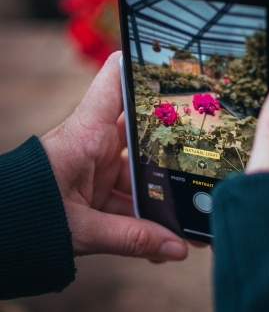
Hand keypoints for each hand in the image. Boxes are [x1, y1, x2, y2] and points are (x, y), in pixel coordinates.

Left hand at [41, 51, 187, 261]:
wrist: (0, 231)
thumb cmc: (27, 213)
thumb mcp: (82, 229)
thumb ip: (131, 238)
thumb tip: (177, 248)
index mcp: (88, 133)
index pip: (114, 82)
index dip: (140, 65)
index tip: (174, 63)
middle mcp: (96, 142)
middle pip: (144, 134)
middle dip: (173, 155)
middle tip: (205, 167)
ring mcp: (97, 164)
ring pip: (139, 174)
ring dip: (159, 199)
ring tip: (187, 224)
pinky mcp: (96, 186)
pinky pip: (126, 197)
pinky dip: (141, 218)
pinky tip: (161, 241)